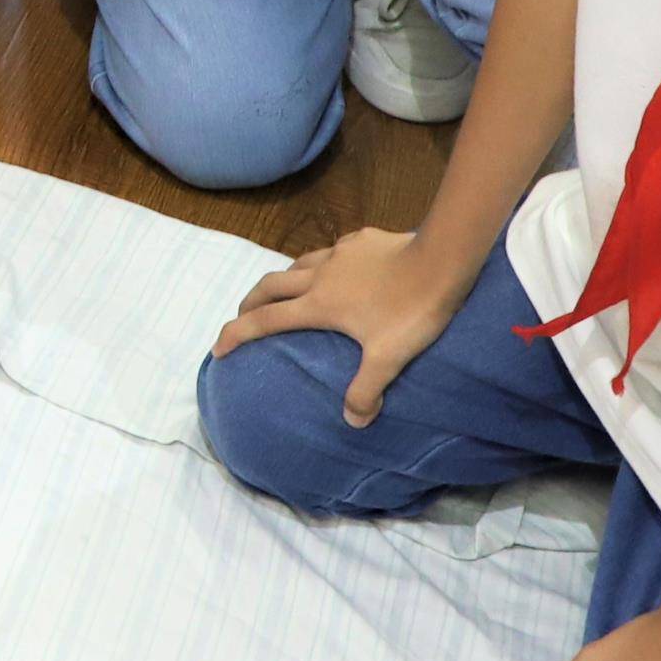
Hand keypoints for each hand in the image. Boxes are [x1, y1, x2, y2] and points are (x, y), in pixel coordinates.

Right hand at [210, 226, 467, 422]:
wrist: (441, 260)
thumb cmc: (411, 311)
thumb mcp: (389, 358)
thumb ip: (366, 390)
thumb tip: (353, 421)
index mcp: (318, 305)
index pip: (265, 321)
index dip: (236, 334)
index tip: (218, 348)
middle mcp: (320, 276)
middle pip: (269, 285)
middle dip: (250, 301)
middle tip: (244, 316)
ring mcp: (339, 254)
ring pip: (297, 263)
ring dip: (283, 280)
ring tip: (286, 292)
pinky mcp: (361, 240)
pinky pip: (332, 252)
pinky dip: (324, 264)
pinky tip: (339, 270)